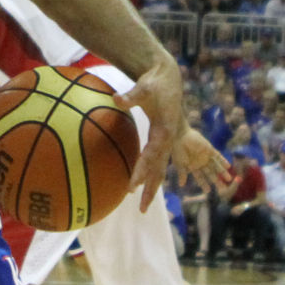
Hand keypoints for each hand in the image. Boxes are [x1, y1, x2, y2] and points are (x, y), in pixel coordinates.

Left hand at [113, 56, 183, 212]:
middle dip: (150, 188)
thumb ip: (132, 95)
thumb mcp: (144, 87)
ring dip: (151, 185)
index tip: (132, 186)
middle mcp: (168, 138)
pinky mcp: (162, 137)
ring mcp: (166, 139)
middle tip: (141, 208)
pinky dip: (149, 173)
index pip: (152, 155)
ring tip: (143, 205)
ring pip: (159, 167)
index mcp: (165, 129)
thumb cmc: (154, 82)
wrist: (167, 76)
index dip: (142, 171)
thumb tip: (116, 98)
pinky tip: (141, 183)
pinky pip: (155, 160)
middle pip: (160, 168)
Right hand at [172, 128, 231, 192]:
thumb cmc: (177, 149)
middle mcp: (200, 162)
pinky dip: (222, 161)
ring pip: (216, 166)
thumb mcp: (179, 163)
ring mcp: (205, 156)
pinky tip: (228, 166)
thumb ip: (182, 173)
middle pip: (210, 174)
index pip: (200, 177)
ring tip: (229, 179)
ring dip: (222, 172)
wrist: (180, 136)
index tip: (208, 191)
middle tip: (223, 189)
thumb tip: (181, 185)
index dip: (204, 184)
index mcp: (193, 167)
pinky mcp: (209, 149)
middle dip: (216, 181)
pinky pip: (217, 156)